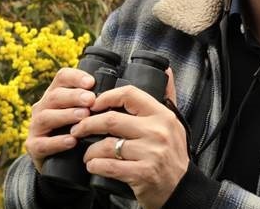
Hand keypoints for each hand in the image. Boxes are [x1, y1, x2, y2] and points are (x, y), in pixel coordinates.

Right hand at [25, 68, 96, 171]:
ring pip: (46, 117)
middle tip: (91, 100)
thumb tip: (113, 94)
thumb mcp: (82, 113)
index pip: (62, 77)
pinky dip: (57, 142)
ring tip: (83, 117)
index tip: (91, 83)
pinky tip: (71, 141)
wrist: (58, 162)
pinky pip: (42, 144)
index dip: (76, 77)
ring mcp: (36, 127)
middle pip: (55, 95)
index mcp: (55, 94)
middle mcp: (43, 107)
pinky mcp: (34, 147)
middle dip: (74, 96)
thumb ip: (92, 103)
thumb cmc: (75, 131)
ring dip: (66, 115)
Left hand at [74, 68, 186, 208]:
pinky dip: (94, 165)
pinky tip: (92, 165)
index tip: (93, 104)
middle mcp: (157, 131)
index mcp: (162, 115)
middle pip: (111, 120)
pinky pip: (108, 166)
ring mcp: (150, 153)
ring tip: (86, 152)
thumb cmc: (173, 155)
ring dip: (89, 149)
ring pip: (106, 145)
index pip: (130, 94)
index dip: (106, 97)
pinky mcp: (142, 173)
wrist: (182, 188)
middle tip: (77, 128)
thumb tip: (165, 71)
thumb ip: (167, 97)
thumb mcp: (175, 123)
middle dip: (87, 124)